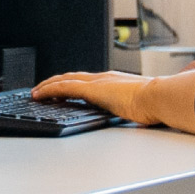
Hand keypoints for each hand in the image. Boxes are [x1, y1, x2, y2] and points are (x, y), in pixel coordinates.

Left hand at [34, 71, 158, 124]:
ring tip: (35, 93)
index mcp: (114, 82)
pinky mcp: (91, 89)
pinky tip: (38, 94)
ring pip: (63, 80)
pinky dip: (48, 90)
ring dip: (47, 86)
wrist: (159, 97)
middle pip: (72, 78)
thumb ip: (133, 107)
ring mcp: (96, 82)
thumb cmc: (155, 104)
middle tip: (42, 90)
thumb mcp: (140, 106)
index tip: (62, 89)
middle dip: (55, 83)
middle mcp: (103, 78)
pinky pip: (63, 87)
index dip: (72, 83)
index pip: (87, 81)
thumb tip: (138, 116)